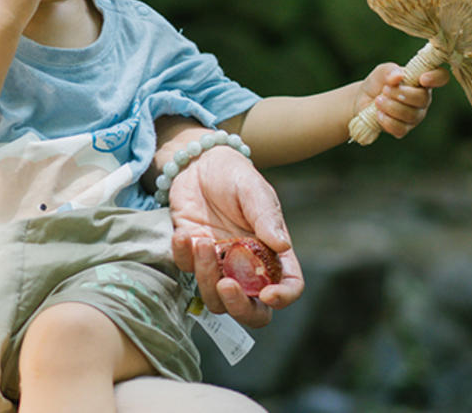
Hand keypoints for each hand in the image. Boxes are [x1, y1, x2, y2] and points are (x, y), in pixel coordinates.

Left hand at [167, 146, 302, 326]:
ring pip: (214, 297)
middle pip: (251, 310)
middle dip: (239, 308)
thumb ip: (266, 216)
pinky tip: (182, 234)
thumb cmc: (234, 175)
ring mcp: (218, 264)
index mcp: (273, 253)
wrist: (198, 162)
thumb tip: (282, 245)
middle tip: (226, 285)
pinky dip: (182, 257)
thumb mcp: (253, 190)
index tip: (269, 295)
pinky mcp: (191, 254)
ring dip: (206, 277)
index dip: (283, 297)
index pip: (288, 285)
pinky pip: (186, 270)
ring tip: (201, 241)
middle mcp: (248, 266)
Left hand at [356, 62, 446, 138]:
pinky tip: (378, 114)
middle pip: (423, 99)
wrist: (362, 100)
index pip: (441, 77)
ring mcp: (415, 115)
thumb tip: (398, 76)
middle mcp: (423, 98)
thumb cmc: (378, 83)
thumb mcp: (381, 72)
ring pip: (411, 115)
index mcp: (422, 81)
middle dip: (402, 94)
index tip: (422, 79)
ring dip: (391, 107)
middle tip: (385, 90)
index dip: (436, 78)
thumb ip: (390, 71)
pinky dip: (387, 121)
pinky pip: (401, 129)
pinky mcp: (404, 128)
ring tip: (378, 101)